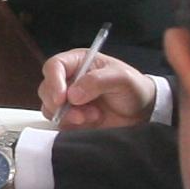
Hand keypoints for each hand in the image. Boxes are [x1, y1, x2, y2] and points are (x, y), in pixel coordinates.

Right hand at [39, 52, 156, 128]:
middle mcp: (69, 80)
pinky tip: (92, 122)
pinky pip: (60, 124)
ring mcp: (69, 101)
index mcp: (78, 62)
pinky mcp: (71, 118)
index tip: (61, 98)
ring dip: (69, 116)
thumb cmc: (133, 88)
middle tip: (79, 113)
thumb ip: (97, 80)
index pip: (54, 66)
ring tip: (93, 116)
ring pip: (50, 108)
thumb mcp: (121, 78)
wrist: (143, 112)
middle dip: (58, 104)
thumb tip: (73, 94)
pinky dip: (73, 126)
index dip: (53, 81)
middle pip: (46, 89)